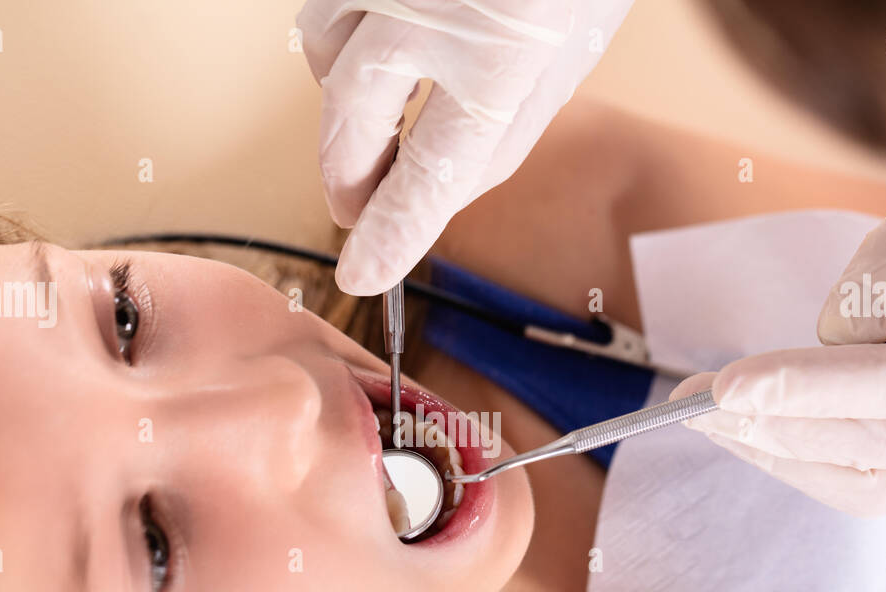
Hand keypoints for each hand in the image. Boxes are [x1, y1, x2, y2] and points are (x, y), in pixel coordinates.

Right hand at [295, 0, 633, 295]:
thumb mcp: (560, 68)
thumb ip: (495, 140)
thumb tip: (424, 205)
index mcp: (504, 53)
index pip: (429, 171)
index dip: (391, 231)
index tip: (363, 271)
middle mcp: (431, 6)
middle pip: (352, 119)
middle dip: (348, 179)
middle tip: (355, 212)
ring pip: (325, 55)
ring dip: (342, 105)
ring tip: (374, 127)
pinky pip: (325, 8)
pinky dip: (340, 43)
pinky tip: (373, 58)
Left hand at [670, 184, 885, 516]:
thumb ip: (883, 278)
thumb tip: (826, 347)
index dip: (811, 390)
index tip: (728, 384)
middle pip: (880, 449)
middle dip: (776, 426)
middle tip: (696, 401)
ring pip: (872, 488)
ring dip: (781, 457)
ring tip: (711, 422)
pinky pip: (875, 488)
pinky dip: (809, 465)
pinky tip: (757, 434)